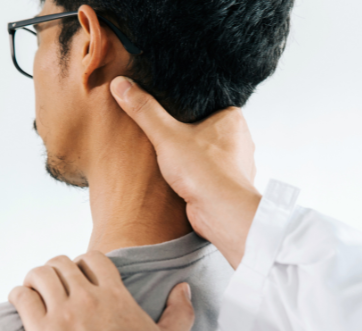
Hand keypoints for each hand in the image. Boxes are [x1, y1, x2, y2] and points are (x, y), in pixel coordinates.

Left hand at [8, 252, 194, 330]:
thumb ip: (179, 311)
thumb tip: (183, 288)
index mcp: (117, 296)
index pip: (94, 258)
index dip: (84, 263)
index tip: (80, 276)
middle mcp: (89, 298)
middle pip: (62, 263)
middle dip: (57, 270)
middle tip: (55, 286)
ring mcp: (64, 314)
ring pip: (40, 275)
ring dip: (35, 279)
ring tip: (35, 291)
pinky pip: (22, 298)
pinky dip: (18, 295)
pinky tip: (22, 303)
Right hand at [110, 77, 261, 267]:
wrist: (221, 214)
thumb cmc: (206, 173)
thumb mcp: (167, 135)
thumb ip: (144, 111)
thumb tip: (122, 85)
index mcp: (232, 119)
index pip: (207, 103)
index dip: (186, 106)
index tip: (167, 108)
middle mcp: (239, 141)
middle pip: (206, 129)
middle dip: (187, 133)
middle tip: (165, 132)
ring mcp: (234, 166)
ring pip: (207, 154)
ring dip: (190, 157)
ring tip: (170, 155)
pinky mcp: (225, 186)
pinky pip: (206, 175)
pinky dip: (194, 176)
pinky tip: (179, 178)